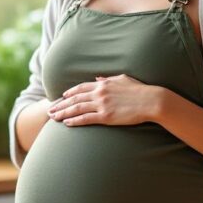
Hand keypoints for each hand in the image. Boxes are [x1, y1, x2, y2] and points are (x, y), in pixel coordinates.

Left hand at [48, 74, 165, 125]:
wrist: (151, 101)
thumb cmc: (140, 90)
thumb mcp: (123, 79)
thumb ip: (108, 79)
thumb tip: (98, 79)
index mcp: (103, 84)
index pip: (81, 88)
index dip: (69, 93)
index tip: (62, 97)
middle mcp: (99, 93)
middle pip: (75, 99)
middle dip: (61, 104)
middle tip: (50, 110)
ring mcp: (102, 105)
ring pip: (77, 109)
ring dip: (63, 113)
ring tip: (53, 117)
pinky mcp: (106, 117)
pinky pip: (86, 119)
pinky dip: (75, 121)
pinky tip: (67, 123)